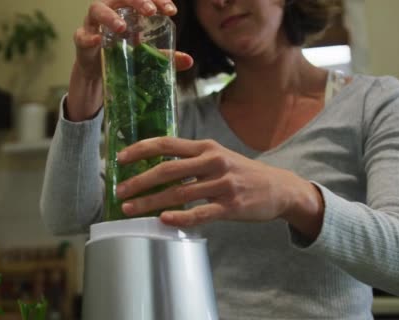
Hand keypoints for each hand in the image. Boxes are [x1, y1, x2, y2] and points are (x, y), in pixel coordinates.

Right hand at [67, 0, 192, 121]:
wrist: (100, 73)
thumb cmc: (124, 55)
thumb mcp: (147, 55)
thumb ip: (165, 56)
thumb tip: (189, 60)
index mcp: (129, 10)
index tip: (171, 10)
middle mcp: (111, 11)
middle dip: (137, 1)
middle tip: (151, 12)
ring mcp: (93, 24)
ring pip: (97, 9)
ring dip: (110, 16)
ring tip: (122, 28)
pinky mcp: (82, 40)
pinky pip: (82, 35)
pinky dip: (89, 37)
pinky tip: (98, 41)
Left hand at [116, 137, 324, 237]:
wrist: (279, 188)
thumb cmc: (242, 173)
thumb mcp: (218, 157)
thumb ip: (191, 159)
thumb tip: (157, 166)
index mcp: (206, 147)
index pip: (166, 144)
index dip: (140, 150)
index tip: (120, 159)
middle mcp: (213, 162)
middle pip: (167, 170)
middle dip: (138, 181)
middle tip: (119, 191)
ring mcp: (222, 184)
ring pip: (178, 193)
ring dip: (150, 202)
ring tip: (130, 209)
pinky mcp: (231, 206)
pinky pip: (200, 212)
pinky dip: (180, 217)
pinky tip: (163, 219)